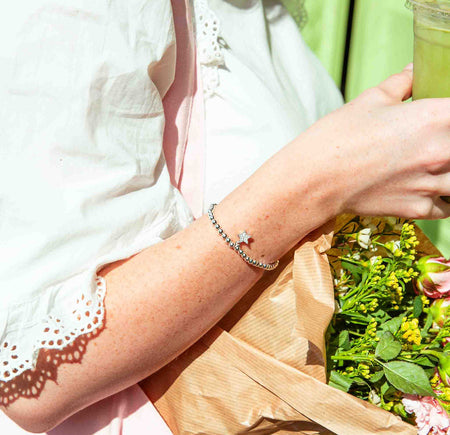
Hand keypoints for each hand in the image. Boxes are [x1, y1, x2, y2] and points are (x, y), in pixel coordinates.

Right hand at [293, 64, 449, 219]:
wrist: (314, 179)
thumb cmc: (338, 137)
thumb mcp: (369, 101)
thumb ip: (402, 83)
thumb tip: (414, 71)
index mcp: (435, 117)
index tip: (444, 116)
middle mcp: (442, 151)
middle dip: (449, 143)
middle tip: (436, 142)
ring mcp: (431, 184)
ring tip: (435, 166)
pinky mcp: (417, 209)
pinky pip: (446, 207)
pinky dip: (442, 200)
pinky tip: (427, 189)